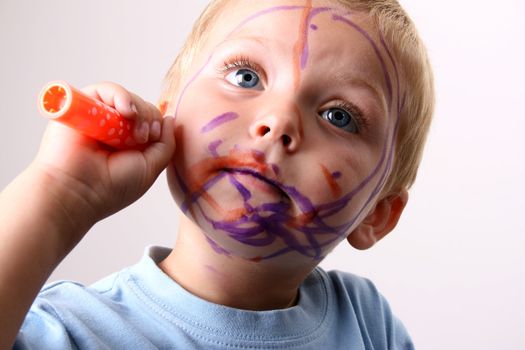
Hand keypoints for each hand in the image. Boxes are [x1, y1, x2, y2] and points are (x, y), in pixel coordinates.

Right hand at [31, 82, 175, 233]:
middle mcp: (113, 127)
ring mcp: (97, 115)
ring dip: (138, 111)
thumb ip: (166, 144)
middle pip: (142, 106)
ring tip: (133, 132)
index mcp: (129, 141)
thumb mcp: (151, 167)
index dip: (157, 123)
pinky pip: (106, 89)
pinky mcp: (82, 105)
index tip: (152, 138)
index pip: (151, 119)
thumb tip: (169, 118)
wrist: (79, 190)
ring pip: (127, 98)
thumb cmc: (113, 185)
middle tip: (143, 137)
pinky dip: (121, 96)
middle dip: (149, 118)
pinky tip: (125, 112)